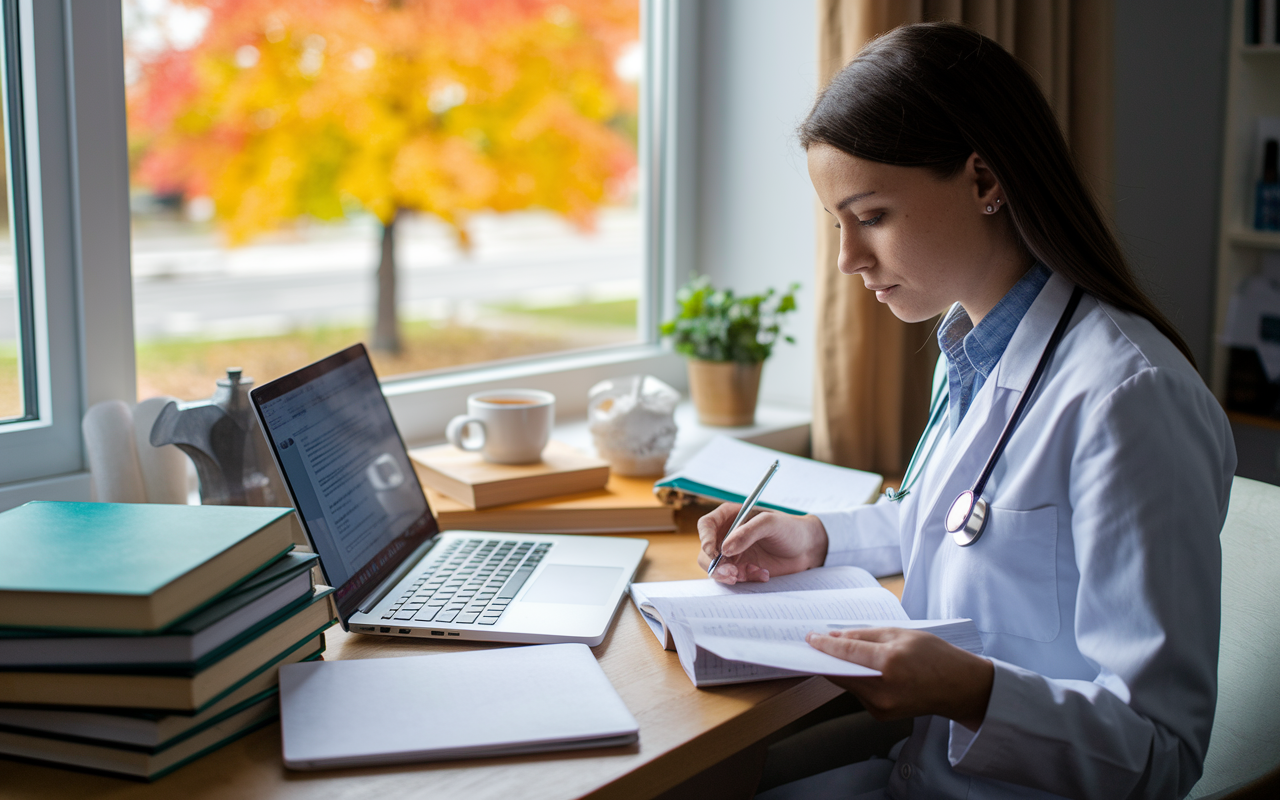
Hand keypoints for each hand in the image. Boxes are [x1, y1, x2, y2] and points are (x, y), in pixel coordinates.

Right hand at [696, 503, 827, 583]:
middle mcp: (727, 535)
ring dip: (731, 575)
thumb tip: (725, 548)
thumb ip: (748, 533)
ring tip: (753, 572)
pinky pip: (732, 578)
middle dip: (716, 565)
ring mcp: (733, 554)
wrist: (806, 549)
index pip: (706, 526)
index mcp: (730, 517)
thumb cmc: (789, 528)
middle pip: (706, 552)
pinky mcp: (741, 569)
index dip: (705, 539)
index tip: (714, 553)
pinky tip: (762, 574)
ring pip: (716, 568)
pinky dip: (745, 579)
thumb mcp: (770, 524)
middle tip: (733, 573)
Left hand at [805, 628, 993, 730]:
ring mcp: (881, 706)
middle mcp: (883, 688)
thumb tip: (835, 637)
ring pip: (847, 683)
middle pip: (841, 672)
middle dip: (828, 658)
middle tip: (817, 645)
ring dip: (841, 669)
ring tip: (839, 654)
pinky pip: (858, 693)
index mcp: (889, 663)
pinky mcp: (880, 715)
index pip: (847, 653)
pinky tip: (859, 670)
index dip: (825, 644)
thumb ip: (865, 636)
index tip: (810, 638)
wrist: (959, 688)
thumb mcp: (901, 634)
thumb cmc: (935, 656)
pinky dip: (855, 680)